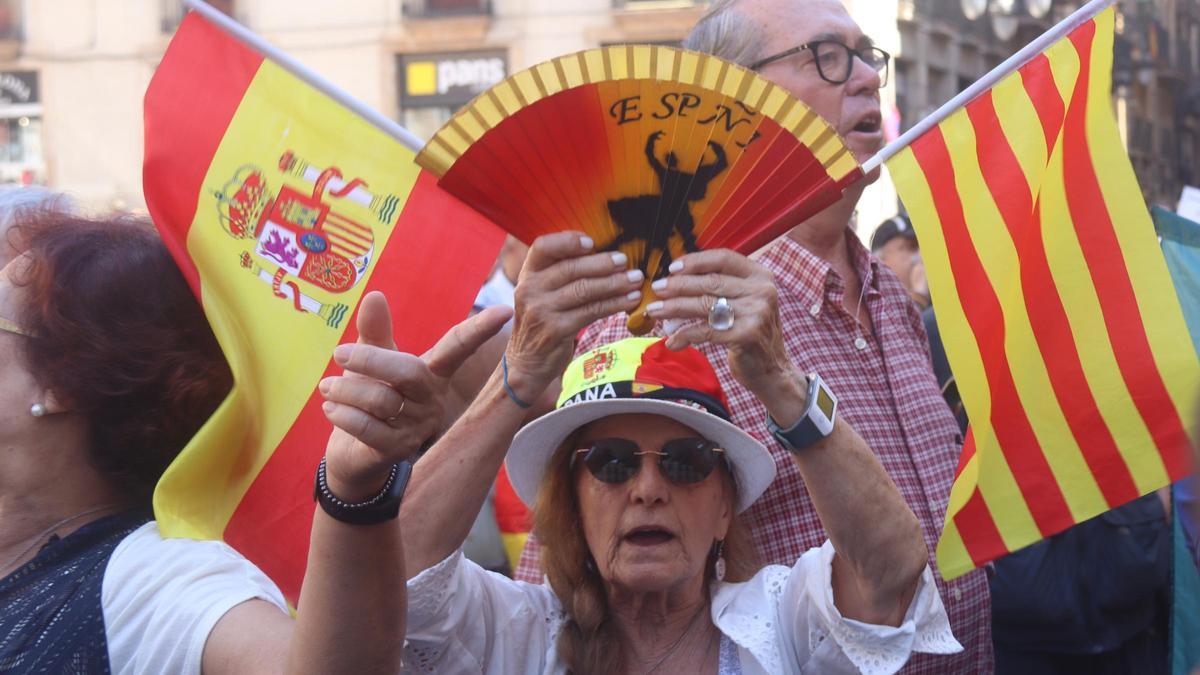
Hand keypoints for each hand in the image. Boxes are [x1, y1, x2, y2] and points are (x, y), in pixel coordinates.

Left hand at [320, 291, 511, 499]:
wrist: (355, 453)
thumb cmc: (370, 397)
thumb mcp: (371, 362)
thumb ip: (375, 331)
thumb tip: (375, 295)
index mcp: (432, 373)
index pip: (458, 348)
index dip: (480, 329)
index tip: (504, 311)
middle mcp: (431, 399)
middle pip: (408, 372)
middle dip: (370, 360)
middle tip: (339, 353)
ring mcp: (417, 427)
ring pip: (381, 400)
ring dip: (346, 390)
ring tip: (327, 387)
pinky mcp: (398, 450)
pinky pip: (367, 427)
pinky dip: (343, 414)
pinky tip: (331, 409)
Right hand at [504, 231, 643, 399]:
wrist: (526, 362)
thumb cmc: (542, 322)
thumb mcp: (541, 293)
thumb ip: (560, 274)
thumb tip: (603, 254)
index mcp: (527, 274)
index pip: (543, 246)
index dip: (568, 241)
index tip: (591, 242)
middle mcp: (530, 289)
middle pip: (570, 268)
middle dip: (602, 263)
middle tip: (625, 261)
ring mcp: (541, 310)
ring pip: (584, 290)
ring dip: (614, 283)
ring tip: (635, 279)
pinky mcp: (556, 330)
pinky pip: (592, 311)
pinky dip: (614, 304)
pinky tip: (630, 300)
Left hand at [644, 250, 804, 409]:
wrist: (772, 369)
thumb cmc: (749, 331)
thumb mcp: (745, 301)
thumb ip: (722, 286)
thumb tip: (676, 276)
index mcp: (760, 276)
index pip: (724, 258)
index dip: (695, 261)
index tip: (672, 268)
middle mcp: (762, 291)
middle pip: (710, 282)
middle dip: (678, 285)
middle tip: (657, 289)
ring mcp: (756, 313)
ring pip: (704, 305)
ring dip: (674, 308)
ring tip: (654, 311)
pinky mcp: (746, 336)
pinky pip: (705, 331)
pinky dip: (684, 335)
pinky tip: (672, 341)